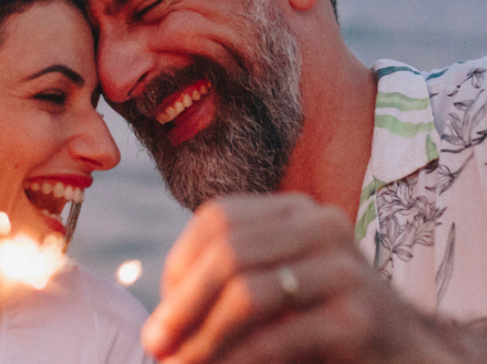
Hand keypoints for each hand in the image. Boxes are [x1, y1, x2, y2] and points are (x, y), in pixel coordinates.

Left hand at [141, 193, 460, 363]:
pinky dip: (235, 361)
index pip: (217, 219)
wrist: (403, 351)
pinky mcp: (358, 317)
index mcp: (294, 210)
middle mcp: (321, 225)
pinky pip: (275, 338)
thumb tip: (161, 321)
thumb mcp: (273, 285)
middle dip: (182, 304)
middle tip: (154, 344)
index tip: (162, 311)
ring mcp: (343, 268)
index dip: (179, 265)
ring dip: (202, 336)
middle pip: (228, 252)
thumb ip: (226, 283)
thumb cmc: (321, 319)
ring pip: (247, 292)